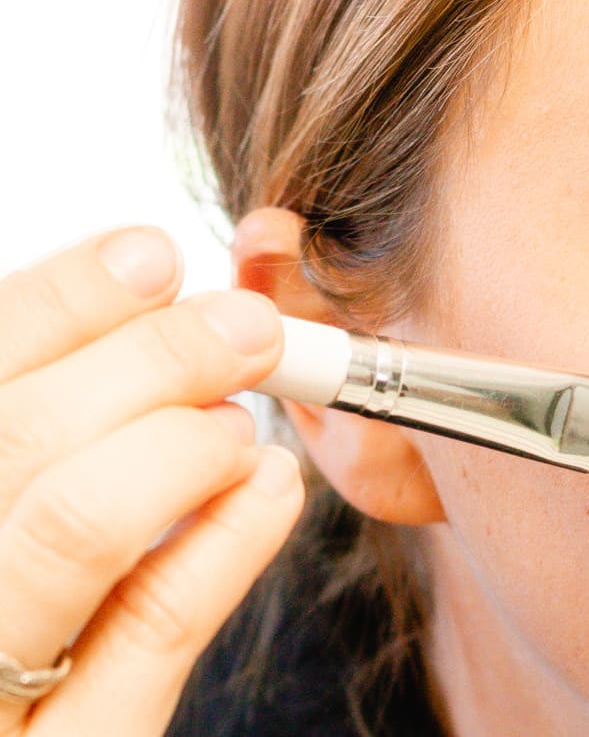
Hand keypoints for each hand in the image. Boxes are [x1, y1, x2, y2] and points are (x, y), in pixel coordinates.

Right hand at [0, 227, 303, 735]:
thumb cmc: (17, 623)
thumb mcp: (11, 519)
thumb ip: (54, 434)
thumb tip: (141, 306)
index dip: (60, 302)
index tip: (150, 252)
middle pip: (24, 434)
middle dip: (154, 357)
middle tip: (246, 326)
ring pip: (77, 521)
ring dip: (185, 440)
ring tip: (241, 424)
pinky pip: (153, 626)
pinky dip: (229, 536)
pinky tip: (272, 487)